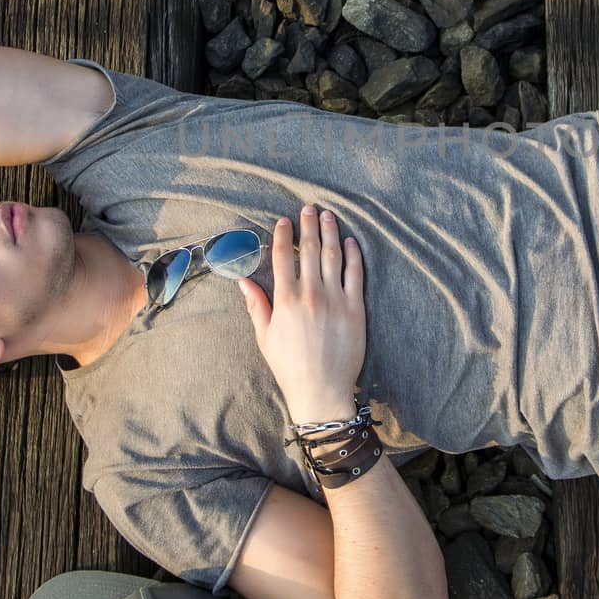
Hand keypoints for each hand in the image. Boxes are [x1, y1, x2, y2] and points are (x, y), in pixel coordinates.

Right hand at [239, 204, 366, 423]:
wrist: (322, 390)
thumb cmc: (290, 366)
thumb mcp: (265, 337)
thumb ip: (256, 305)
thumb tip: (243, 281)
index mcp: (285, 301)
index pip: (282, 258)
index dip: (282, 236)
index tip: (283, 220)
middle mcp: (310, 294)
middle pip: (308, 250)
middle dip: (308, 225)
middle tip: (308, 208)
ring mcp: (335, 299)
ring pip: (332, 256)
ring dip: (330, 232)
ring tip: (328, 216)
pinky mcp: (355, 308)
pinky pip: (355, 273)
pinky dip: (353, 254)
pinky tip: (350, 241)